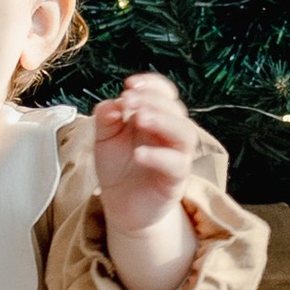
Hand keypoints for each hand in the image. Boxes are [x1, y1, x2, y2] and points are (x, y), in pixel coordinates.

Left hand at [91, 73, 194, 232]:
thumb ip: (106, 119)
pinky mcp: (176, 181)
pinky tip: (139, 153)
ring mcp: (177, 157)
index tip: (129, 84)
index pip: (165, 93)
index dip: (152, 84)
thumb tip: (111, 103)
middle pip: (176, 109)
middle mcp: (170, 134)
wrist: (121, 205)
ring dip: (163, 121)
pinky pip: (177, 165)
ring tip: (139, 118)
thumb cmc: (118, 167)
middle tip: (129, 100)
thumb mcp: (105, 139)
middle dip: (153, 100)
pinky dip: (159, 156)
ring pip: (185, 133)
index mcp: (157, 118)